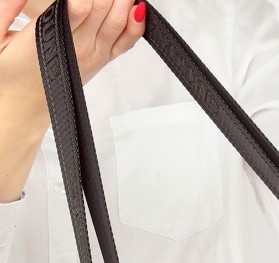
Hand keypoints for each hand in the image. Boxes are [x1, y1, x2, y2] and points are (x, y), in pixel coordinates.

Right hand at [0, 0, 146, 112]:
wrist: (23, 107)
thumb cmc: (10, 71)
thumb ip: (6, 9)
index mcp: (48, 39)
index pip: (78, 6)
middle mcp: (75, 48)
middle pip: (102, 8)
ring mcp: (92, 55)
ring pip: (117, 22)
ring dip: (123, 1)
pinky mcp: (100, 61)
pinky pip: (125, 43)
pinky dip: (135, 25)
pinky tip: (137, 9)